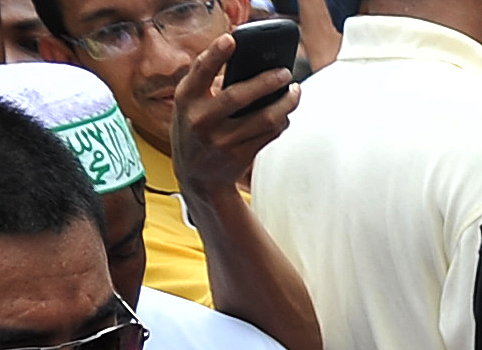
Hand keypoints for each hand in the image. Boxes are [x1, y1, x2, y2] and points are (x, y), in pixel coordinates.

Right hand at [171, 30, 296, 190]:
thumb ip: (208, 85)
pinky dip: (282, 122)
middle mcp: (201, 120)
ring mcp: (221, 141)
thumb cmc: (196, 129)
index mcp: (186, 100)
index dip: (215, 54)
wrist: (197, 176)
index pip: (200, 72)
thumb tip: (249, 64)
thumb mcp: (190, 106)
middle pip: (239, 96)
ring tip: (295, 92)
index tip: (232, 39)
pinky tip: (286, 113)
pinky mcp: (239, 156)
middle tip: (285, 72)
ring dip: (285, 104)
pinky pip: (269, 135)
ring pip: (264, 119)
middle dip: (266, 82)